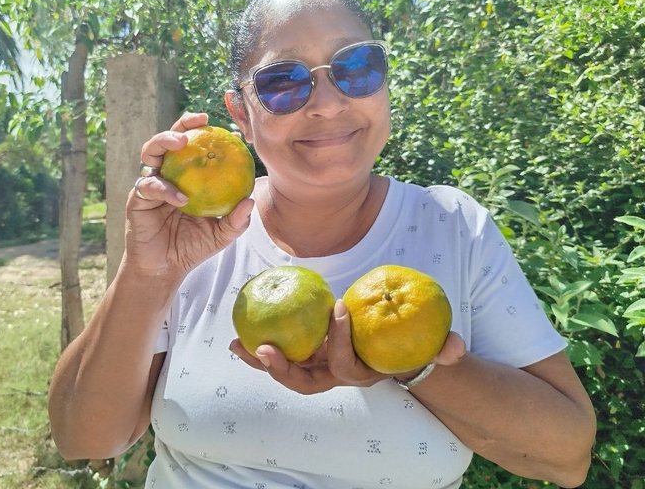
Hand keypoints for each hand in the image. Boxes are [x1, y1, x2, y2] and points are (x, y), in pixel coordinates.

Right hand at [121, 112, 254, 280]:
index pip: (196, 149)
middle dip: (182, 124)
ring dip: (164, 141)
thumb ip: (236, 220)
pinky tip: (179, 198)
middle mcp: (167, 174)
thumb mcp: (221, 234)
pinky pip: (149, 185)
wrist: (165, 269)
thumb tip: (250, 200)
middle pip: (170, 140)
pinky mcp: (138, 198)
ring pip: (151, 152)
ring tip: (182, 143)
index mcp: (187, 177)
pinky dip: (164, 189)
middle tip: (199, 120)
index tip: (228, 131)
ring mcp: (151, 183)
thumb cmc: (193, 247)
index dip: (209, 135)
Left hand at [229, 300, 465, 394]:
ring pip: (285, 370)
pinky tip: (243, 331)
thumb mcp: (431, 347)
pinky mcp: (308, 355)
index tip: (337, 309)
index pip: (344, 366)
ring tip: (237, 346)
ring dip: (260, 360)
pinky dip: (263, 346)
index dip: (339, 343)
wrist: (398, 354)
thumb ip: (445, 349)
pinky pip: (282, 353)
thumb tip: (455, 348)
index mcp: (360, 374)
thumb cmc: (411, 346)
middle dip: (282, 369)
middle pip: (303, 382)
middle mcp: (334, 376)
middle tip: (264, 349)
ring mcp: (319, 367)